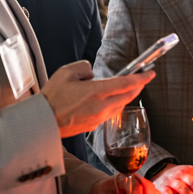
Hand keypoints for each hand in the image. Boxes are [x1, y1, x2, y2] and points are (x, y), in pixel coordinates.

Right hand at [41, 60, 155, 137]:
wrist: (42, 122)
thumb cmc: (52, 97)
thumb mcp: (67, 72)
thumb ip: (85, 68)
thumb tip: (93, 75)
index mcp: (97, 92)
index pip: (126, 84)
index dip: (141, 78)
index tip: (150, 73)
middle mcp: (101, 106)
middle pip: (128, 96)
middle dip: (137, 86)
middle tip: (142, 79)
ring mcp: (99, 118)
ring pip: (120, 105)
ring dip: (126, 96)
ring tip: (126, 87)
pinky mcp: (94, 125)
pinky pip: (111, 113)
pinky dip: (115, 104)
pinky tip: (110, 99)